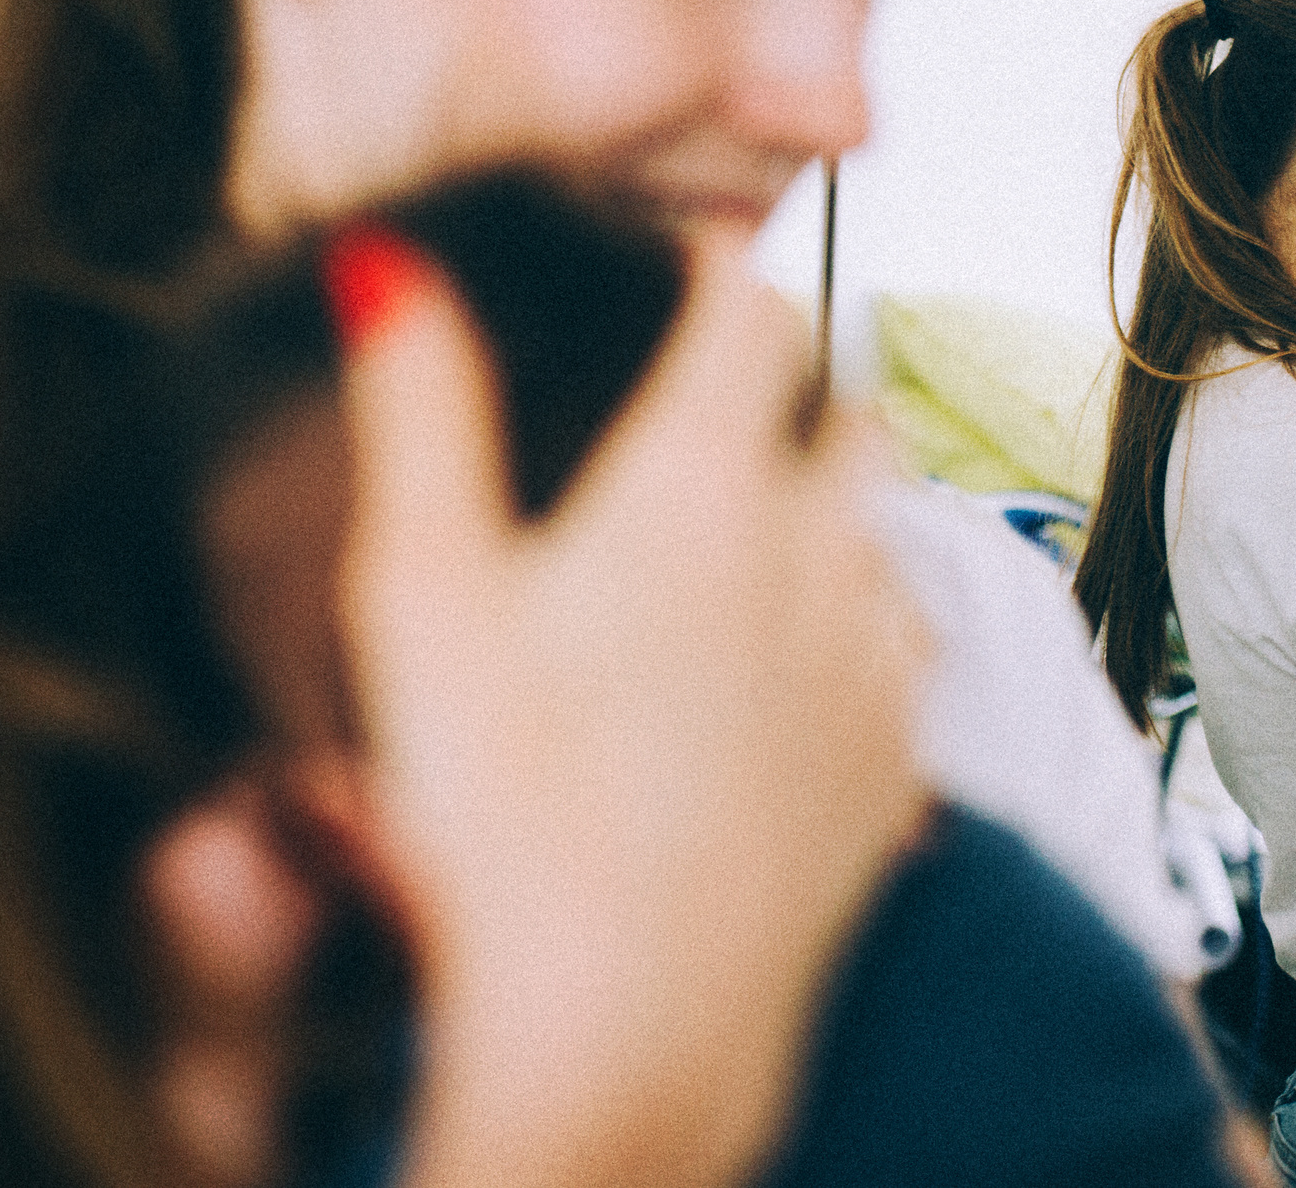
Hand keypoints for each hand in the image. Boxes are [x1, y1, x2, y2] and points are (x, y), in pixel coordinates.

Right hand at [330, 228, 929, 1187]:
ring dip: (835, 518)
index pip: (754, 309)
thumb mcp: (421, 593)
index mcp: (701, 482)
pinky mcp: (902, 762)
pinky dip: (861, 638)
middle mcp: (819, 548)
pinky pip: (907, 655)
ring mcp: (877, 658)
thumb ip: (417, 411)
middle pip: (850, 413)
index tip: (687, 268)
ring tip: (744, 557)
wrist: (626, 1027)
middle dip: (796, 394)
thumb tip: (388, 266)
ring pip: (888, 533)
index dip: (720, 271)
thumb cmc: (504, 814)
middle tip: (714, 420)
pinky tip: (788, 683)